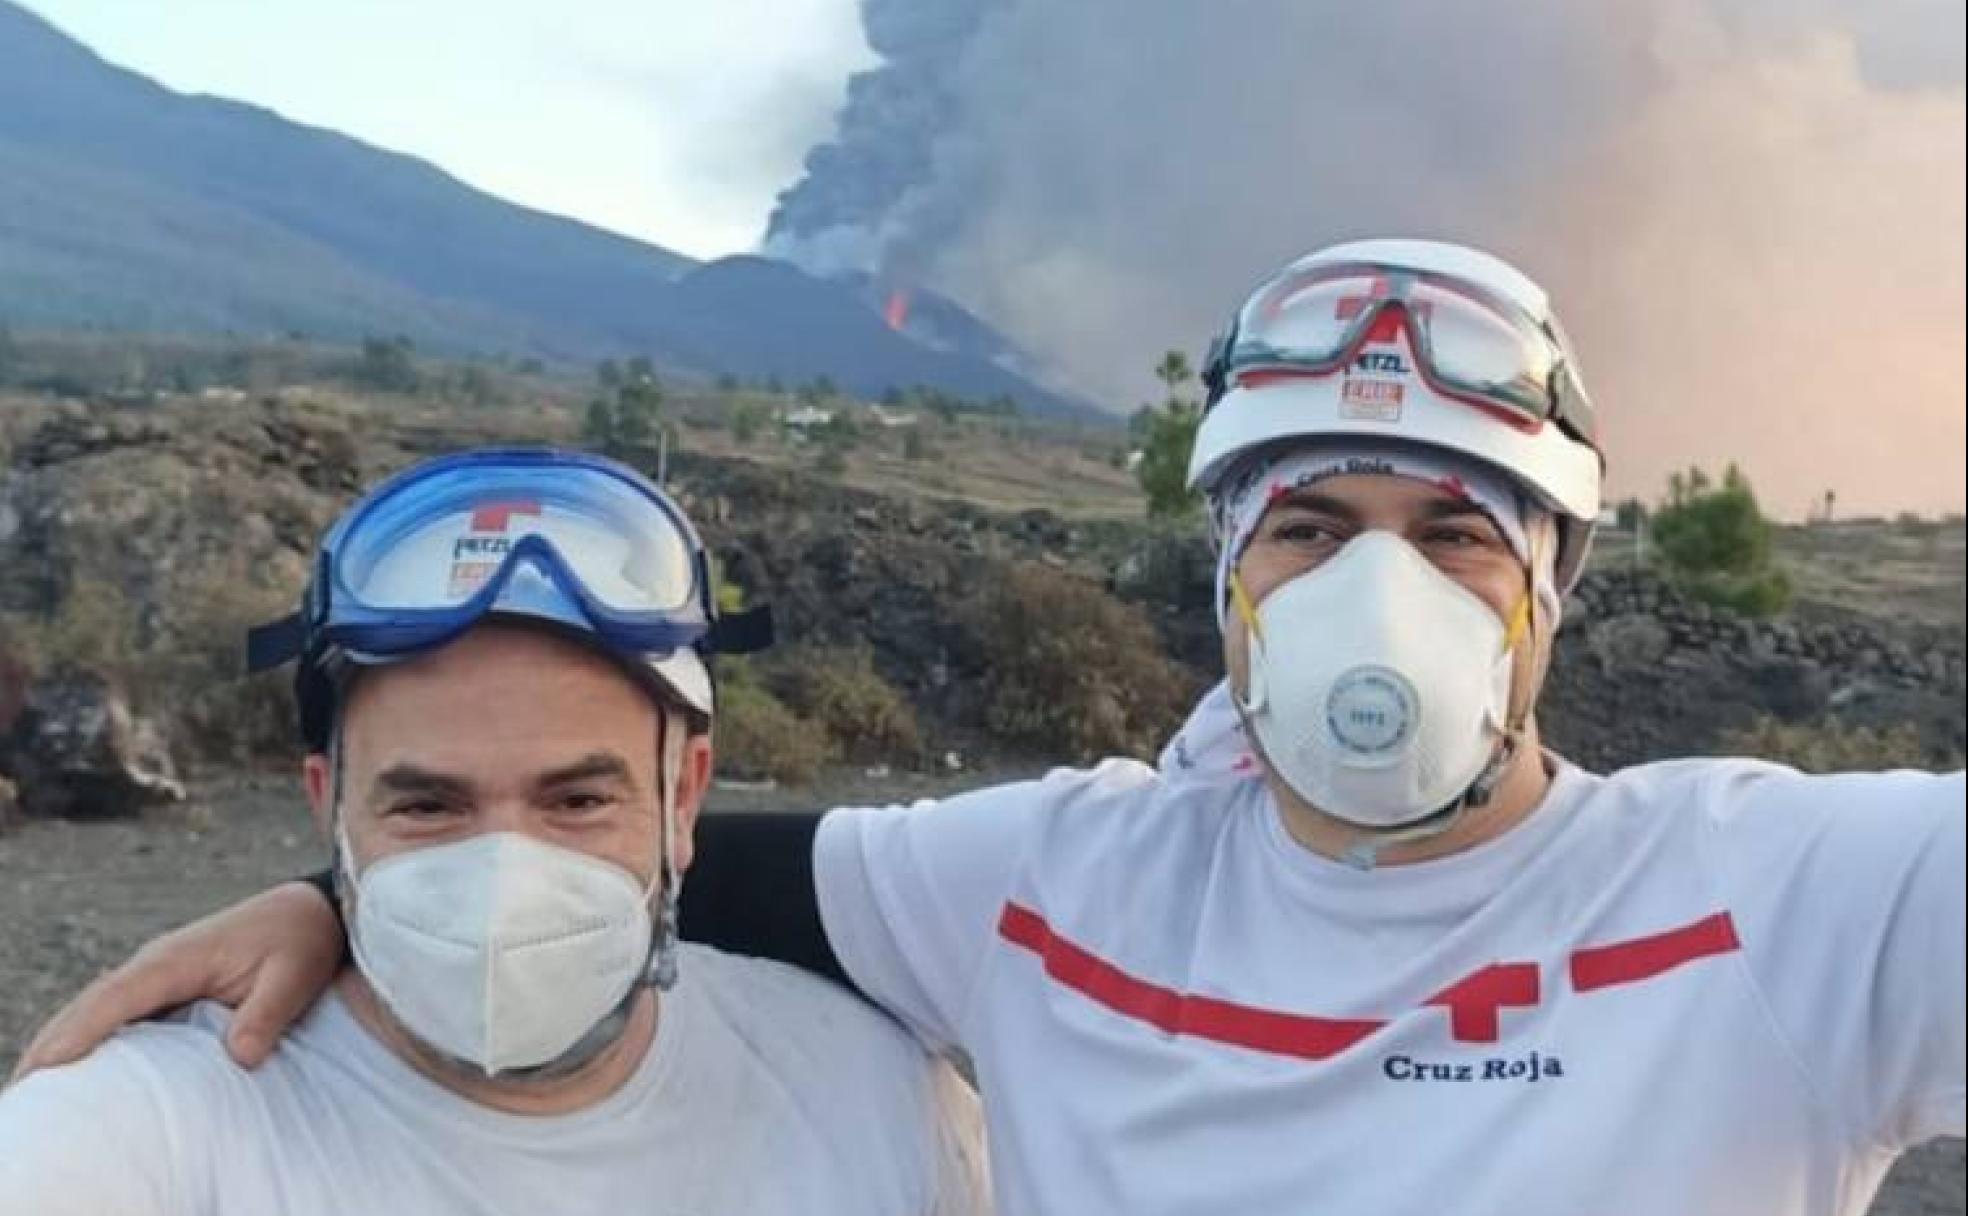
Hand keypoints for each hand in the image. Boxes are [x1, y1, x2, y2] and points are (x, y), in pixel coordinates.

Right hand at [11, 881, 344, 1080]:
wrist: (310, 911)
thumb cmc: (301, 941)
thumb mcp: (295, 976)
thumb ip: (267, 1014)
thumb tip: (240, 1056)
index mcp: (179, 958)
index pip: (116, 997)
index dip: (80, 1031)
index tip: (48, 1065)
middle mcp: (157, 963)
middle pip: (90, 1005)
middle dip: (53, 1045)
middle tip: (22, 1092)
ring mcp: (158, 973)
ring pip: (96, 1008)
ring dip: (63, 1041)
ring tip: (34, 1088)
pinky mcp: (166, 984)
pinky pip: (116, 1011)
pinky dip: (88, 1035)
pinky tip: (74, 1068)